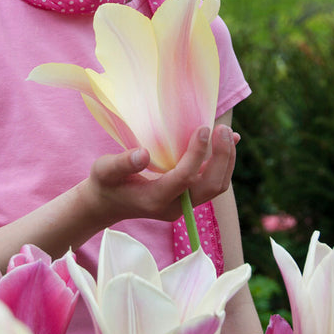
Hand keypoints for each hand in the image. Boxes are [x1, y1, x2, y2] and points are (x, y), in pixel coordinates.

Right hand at [83, 124, 236, 225]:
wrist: (107, 204)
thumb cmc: (105, 184)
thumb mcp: (104, 171)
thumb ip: (122, 163)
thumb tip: (143, 153)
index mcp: (155, 199)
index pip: (184, 177)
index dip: (197, 153)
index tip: (203, 128)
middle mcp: (175, 205)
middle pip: (211, 186)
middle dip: (222, 158)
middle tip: (224, 129)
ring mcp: (183, 203)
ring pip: (216, 186)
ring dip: (226, 160)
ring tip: (228, 132)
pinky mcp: (187, 197)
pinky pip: (212, 182)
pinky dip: (223, 162)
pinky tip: (229, 141)